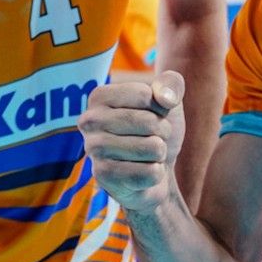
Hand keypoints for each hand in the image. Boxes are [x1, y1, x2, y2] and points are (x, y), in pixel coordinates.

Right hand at [79, 70, 184, 212]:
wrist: (155, 170)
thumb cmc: (156, 130)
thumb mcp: (168, 100)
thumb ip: (172, 84)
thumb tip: (166, 98)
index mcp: (99, 96)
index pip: (144, 95)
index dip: (161, 107)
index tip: (153, 115)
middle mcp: (89, 121)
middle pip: (147, 122)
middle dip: (163, 131)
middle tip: (152, 137)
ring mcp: (93, 150)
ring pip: (152, 148)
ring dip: (159, 153)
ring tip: (146, 155)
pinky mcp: (104, 177)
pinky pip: (150, 173)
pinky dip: (156, 174)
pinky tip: (141, 173)